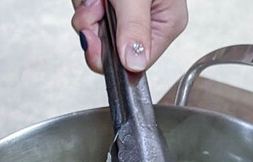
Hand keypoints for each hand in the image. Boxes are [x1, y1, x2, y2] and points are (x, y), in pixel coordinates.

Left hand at [72, 0, 187, 72]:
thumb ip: (134, 29)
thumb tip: (135, 63)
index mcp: (166, 22)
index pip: (135, 62)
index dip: (109, 56)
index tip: (92, 39)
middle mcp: (147, 21)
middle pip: (109, 48)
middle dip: (94, 26)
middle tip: (95, 6)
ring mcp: (125, 12)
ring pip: (94, 29)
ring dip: (87, 8)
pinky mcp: (108, 3)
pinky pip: (87, 12)